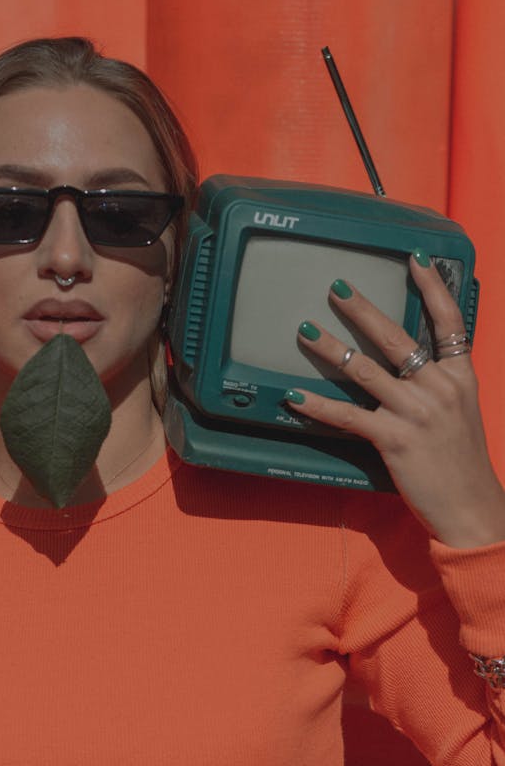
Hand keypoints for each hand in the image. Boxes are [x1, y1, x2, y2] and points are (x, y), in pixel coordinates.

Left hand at [286, 251, 504, 547]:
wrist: (471, 505)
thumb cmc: (461, 462)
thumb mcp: (462, 412)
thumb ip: (439, 384)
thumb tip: (412, 365)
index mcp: (459, 377)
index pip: (449, 322)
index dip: (432, 287)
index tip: (414, 260)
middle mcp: (439, 387)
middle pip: (397, 338)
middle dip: (363, 310)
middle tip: (337, 287)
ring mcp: (416, 412)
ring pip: (365, 369)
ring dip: (330, 347)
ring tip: (305, 330)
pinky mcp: (394, 439)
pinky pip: (348, 416)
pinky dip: (318, 406)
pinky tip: (295, 397)